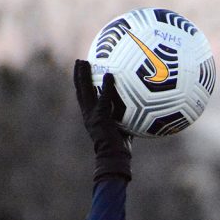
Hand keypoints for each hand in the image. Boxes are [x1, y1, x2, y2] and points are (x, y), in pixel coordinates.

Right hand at [73, 59, 132, 180]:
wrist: (114, 158)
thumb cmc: (121, 147)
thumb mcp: (123, 127)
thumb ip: (126, 115)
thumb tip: (141, 106)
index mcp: (91, 116)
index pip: (84, 97)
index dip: (82, 84)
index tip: (82, 72)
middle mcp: (88, 114)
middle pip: (80, 91)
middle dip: (78, 75)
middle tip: (80, 61)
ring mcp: (92, 116)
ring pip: (85, 91)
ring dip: (83, 76)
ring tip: (83, 62)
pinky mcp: (100, 118)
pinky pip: (104, 98)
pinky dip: (106, 86)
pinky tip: (110, 74)